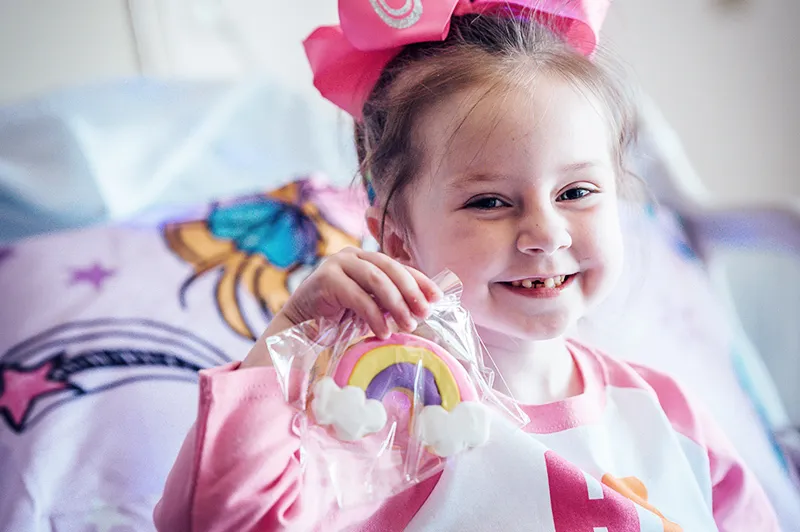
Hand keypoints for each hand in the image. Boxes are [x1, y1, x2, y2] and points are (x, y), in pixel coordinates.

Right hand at [241, 247, 441, 367]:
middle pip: (390, 268)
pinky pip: (357, 296)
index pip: (398, 266)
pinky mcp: (325, 279)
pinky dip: (374, 315)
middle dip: (411, 291)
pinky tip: (383, 331)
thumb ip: (388, 302)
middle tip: (423, 313)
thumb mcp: (368, 307)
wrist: (298, 327)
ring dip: (396, 304)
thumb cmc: (337, 319)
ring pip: (377, 279)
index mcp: (366, 259)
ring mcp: (337, 264)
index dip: (420, 280)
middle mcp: (352, 256)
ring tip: (408, 325)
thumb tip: (421, 308)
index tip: (437, 298)